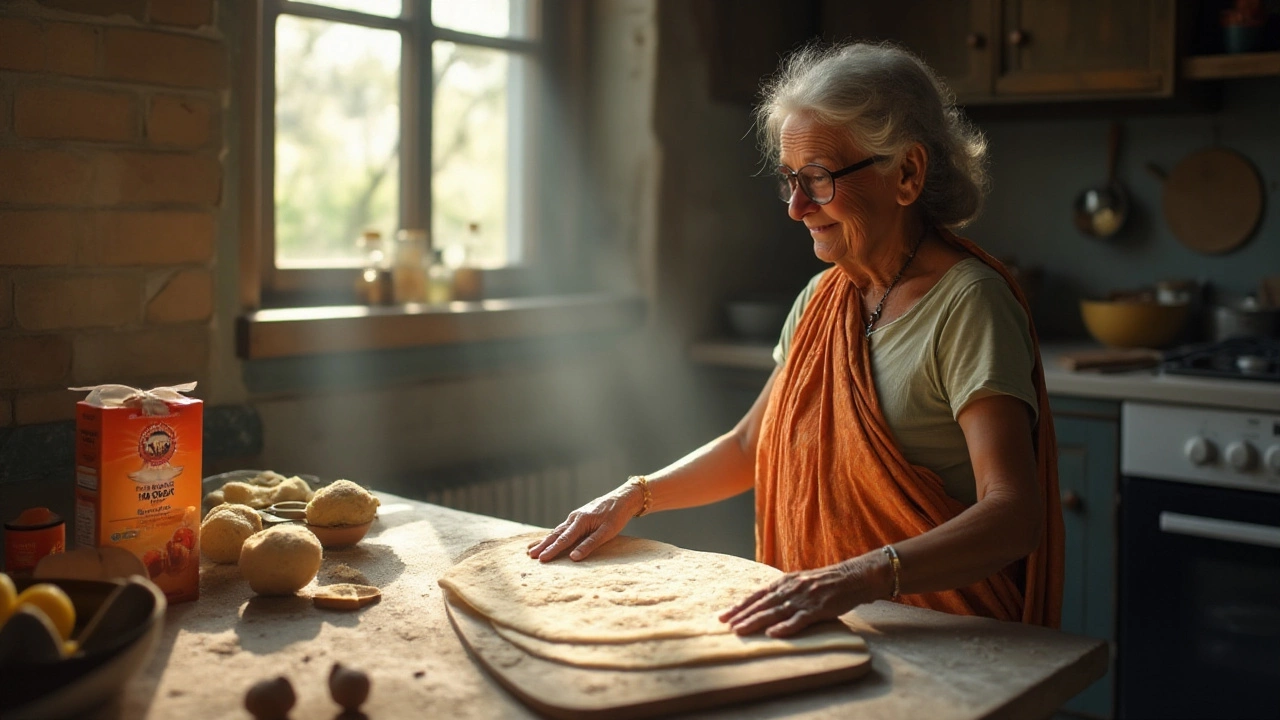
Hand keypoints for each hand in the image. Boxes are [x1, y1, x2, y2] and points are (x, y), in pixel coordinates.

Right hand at [526, 484, 641, 562]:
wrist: (622, 498)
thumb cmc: (616, 516)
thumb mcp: (607, 532)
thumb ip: (590, 544)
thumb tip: (573, 557)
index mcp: (581, 521)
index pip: (564, 539)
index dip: (552, 550)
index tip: (541, 559)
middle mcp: (574, 518)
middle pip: (556, 534)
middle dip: (542, 545)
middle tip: (530, 555)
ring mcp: (575, 517)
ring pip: (557, 530)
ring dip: (545, 540)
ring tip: (531, 548)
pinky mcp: (578, 517)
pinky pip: (562, 528)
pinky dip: (552, 534)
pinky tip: (548, 538)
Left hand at [718, 558, 883, 637]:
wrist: (852, 578)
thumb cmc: (825, 582)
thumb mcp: (799, 582)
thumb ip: (782, 591)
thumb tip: (763, 603)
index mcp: (784, 583)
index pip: (756, 595)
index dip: (739, 606)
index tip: (723, 616)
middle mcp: (789, 589)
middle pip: (761, 604)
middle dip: (742, 615)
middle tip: (725, 626)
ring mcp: (803, 599)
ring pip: (774, 612)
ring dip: (756, 622)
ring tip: (740, 631)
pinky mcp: (817, 609)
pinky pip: (799, 619)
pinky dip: (785, 627)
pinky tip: (773, 634)